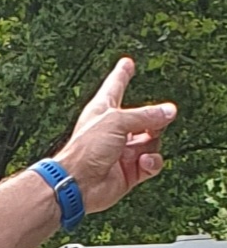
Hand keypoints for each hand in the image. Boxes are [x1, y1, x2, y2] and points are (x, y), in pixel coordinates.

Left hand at [59, 57, 175, 213]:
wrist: (78, 185)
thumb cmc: (85, 150)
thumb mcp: (117, 121)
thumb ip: (145, 115)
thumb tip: (169, 111)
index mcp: (103, 110)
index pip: (116, 86)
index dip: (122, 74)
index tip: (127, 62)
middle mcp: (113, 130)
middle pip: (143, 118)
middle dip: (153, 119)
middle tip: (159, 119)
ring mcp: (122, 152)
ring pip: (151, 141)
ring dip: (152, 142)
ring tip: (145, 147)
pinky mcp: (129, 172)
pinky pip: (151, 163)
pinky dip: (152, 162)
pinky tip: (144, 161)